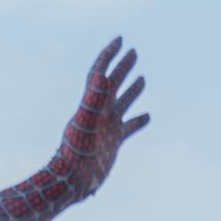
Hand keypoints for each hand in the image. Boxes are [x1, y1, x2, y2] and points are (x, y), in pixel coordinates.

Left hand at [48, 37, 151, 199]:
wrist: (73, 180)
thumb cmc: (75, 153)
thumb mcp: (85, 123)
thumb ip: (93, 98)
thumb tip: (101, 75)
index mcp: (92, 103)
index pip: (100, 72)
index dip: (109, 55)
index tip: (120, 41)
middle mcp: (100, 112)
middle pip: (112, 83)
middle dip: (122, 67)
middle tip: (133, 51)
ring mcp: (107, 126)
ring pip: (122, 102)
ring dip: (131, 89)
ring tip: (142, 78)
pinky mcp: (114, 141)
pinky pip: (129, 127)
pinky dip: (138, 120)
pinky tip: (147, 116)